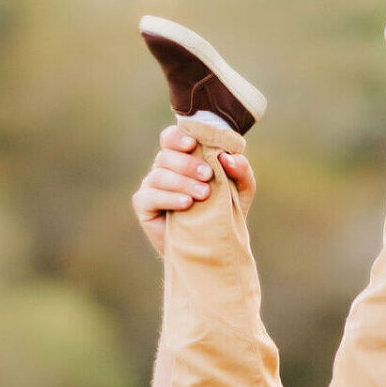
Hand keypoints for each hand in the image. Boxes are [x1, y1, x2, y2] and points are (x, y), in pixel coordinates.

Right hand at [132, 124, 253, 256]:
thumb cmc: (224, 213)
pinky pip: (151, 196)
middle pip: (166, 156)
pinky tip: (186, 204)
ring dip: (182, 182)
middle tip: (207, 175)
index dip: (177, 137)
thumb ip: (241, 171)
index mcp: (181, 158)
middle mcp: (164, 169)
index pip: (171, 138)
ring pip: (160, 175)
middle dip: (187, 164)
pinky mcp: (144, 205)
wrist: (213, 249)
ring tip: (203, 194)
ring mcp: (151, 185)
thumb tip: (228, 158)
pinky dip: (169, 198)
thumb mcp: (240, 192)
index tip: (192, 144)